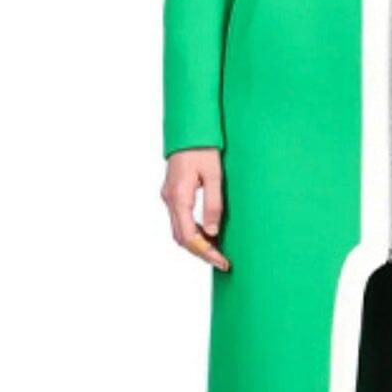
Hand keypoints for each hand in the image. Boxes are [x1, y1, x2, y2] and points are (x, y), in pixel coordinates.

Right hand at [160, 147, 229, 270]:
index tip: (222, 261)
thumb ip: (213, 205)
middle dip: (201, 253)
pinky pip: (179, 220)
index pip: (189, 236)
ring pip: (178, 231)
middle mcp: (170, 199)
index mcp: (179, 196)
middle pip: (181, 238)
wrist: (189, 129)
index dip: (205, 252)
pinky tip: (207, 235)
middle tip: (222, 262)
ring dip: (196, 244)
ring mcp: (168, 197)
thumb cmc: (204, 148)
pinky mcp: (172, 194)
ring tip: (217, 252)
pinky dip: (192, 232)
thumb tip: (213, 233)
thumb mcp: (215, 175)